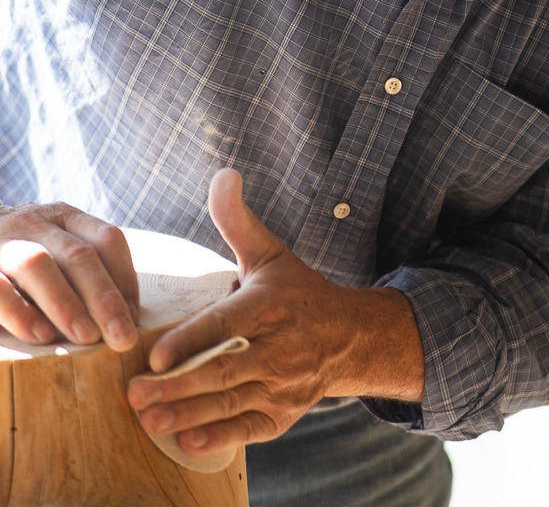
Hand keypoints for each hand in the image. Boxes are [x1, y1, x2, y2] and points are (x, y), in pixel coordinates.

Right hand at [0, 202, 138, 349]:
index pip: (107, 238)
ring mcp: (4, 242)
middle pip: (79, 255)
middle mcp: (36, 223)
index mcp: (65, 218)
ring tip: (87, 337)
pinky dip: (21, 312)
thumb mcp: (55, 254)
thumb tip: (126, 318)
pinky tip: (42, 335)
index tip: (133, 318)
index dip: (125, 279)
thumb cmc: (22, 265)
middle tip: (121, 337)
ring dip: (67, 304)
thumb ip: (84, 275)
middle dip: (105, 298)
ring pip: (38, 264)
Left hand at [127, 169, 423, 458]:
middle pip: (224, 370)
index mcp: (271, 305)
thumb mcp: (269, 252)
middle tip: (134, 393)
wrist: (348, 336)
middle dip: (177, 386)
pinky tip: (186, 440)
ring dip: (188, 414)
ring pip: (231, 402)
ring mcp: (284, 384)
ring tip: (148, 418)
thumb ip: (238, 219)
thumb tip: (224, 174)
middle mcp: (280, 347)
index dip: (192, 341)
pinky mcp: (284, 414)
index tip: (156, 356)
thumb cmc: (296, 291)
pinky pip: (249, 428)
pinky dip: (218, 436)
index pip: (227, 324)